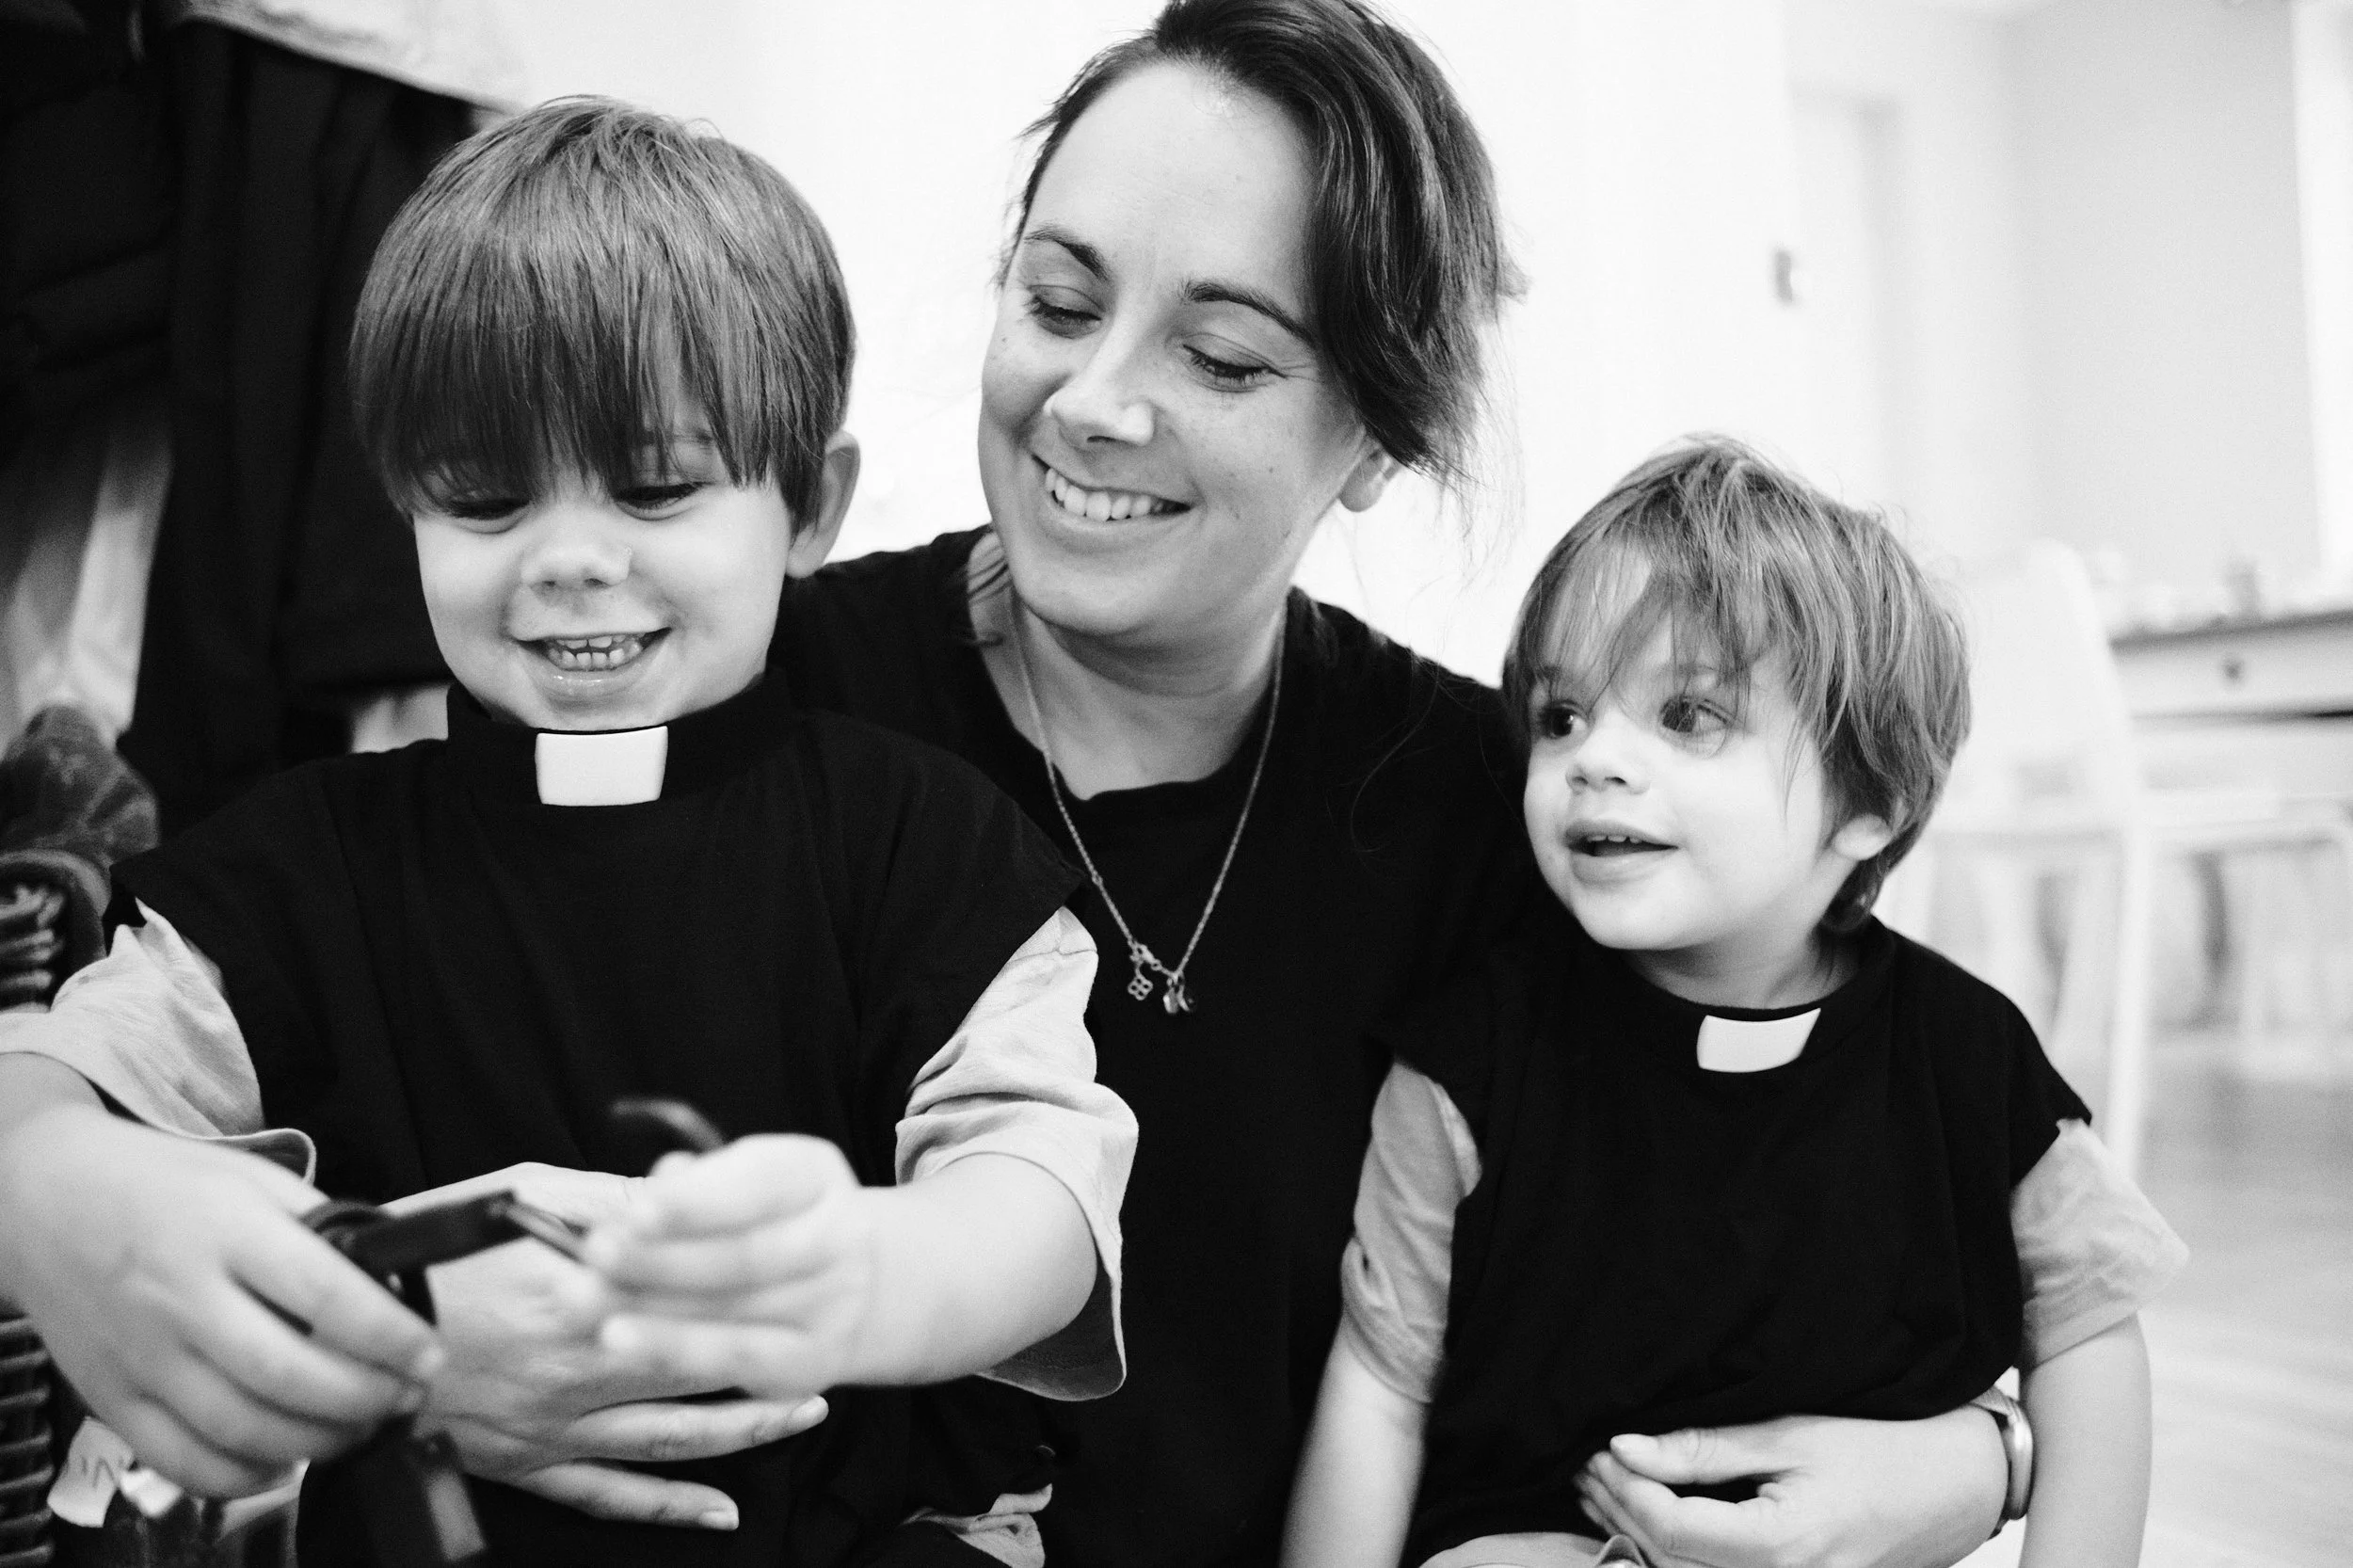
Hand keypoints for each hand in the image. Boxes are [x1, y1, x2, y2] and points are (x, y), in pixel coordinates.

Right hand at [0, 1099, 440, 1497]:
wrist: (46, 1198)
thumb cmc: (162, 1186)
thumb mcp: (252, 1180)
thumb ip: (319, 1227)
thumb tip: (390, 1277)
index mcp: (228, 1232)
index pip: (326, 1296)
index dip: (390, 1336)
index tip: (429, 1355)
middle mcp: (183, 1298)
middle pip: (288, 1374)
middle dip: (366, 1397)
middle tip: (406, 1396)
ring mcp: (143, 1355)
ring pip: (241, 1429)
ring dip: (319, 1442)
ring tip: (362, 1427)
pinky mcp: (112, 1397)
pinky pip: (182, 1460)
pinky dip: (243, 1477)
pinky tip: (285, 1461)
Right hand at [400, 1163, 828, 1530]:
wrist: (335, 1320)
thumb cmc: (428, 1244)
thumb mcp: (521, 1190)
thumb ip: (606, 1198)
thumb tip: (678, 1192)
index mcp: (581, 1290)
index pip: (695, 1288)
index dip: (758, 1282)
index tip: (809, 1267)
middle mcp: (577, 1366)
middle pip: (702, 1363)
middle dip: (774, 1356)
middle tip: (833, 1342)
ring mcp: (554, 1425)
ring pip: (676, 1436)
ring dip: (750, 1427)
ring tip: (809, 1409)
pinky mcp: (527, 1464)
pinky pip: (612, 1497)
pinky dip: (672, 1509)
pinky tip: (723, 1513)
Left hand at [581, 1136, 879, 1401]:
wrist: (844, 1281)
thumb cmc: (759, 1217)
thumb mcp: (737, 1179)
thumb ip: (691, 1183)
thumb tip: (643, 1188)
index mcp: (814, 1175)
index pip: (759, 1185)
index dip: (698, 1201)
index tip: (635, 1210)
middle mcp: (839, 1237)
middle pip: (745, 1255)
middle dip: (662, 1256)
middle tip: (593, 1253)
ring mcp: (831, 1305)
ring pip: (733, 1310)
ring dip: (651, 1306)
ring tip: (583, 1298)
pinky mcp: (809, 1362)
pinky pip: (734, 1359)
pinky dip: (674, 1349)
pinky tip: (620, 1340)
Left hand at [1577, 1409, 2005, 1567]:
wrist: (1957, 1488)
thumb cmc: (1882, 1450)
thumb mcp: (1789, 1435)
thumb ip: (1704, 1450)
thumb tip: (1626, 1448)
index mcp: (1780, 1547)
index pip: (1669, 1530)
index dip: (1625, 1490)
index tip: (1599, 1449)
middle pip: (1668, 1560)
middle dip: (1620, 1511)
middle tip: (1587, 1464)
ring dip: (1638, 1534)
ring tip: (1604, 1486)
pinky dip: (1673, 1550)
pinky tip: (1651, 1515)